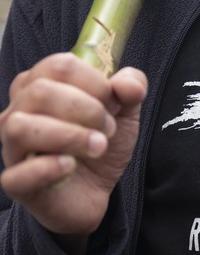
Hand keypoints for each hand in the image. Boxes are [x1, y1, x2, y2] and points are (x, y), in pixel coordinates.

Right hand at [0, 53, 146, 242]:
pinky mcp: (16, 183)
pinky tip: (70, 166)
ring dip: (70, 135)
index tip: (113, 103)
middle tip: (108, 128)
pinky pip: (16, 175)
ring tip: (98, 146)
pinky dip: (47, 168)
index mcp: (40, 85)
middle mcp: (18, 112)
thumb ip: (131, 88)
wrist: (96, 189)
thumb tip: (129, 84)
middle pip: (40, 92)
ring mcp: (12, 147)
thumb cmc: (99, 143)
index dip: (94, 82)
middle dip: (87, 109)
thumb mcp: (125, 112)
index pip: (58, 65)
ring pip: (21, 128)